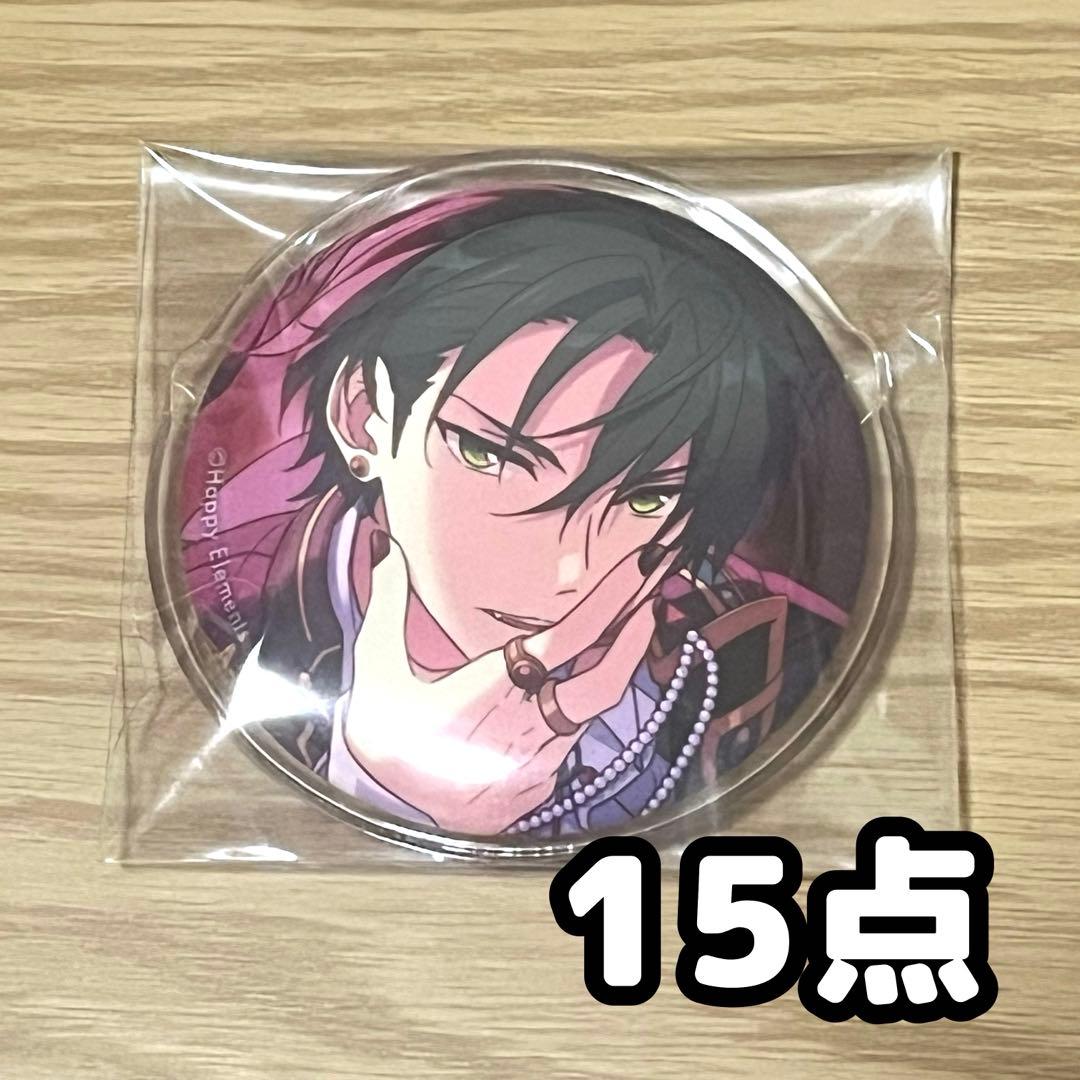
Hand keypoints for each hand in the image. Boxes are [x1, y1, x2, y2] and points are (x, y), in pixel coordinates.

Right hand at [342, 534, 670, 834]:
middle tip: (657, 589)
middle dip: (637, 633)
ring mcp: (539, 761)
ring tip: (628, 623)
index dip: (612, 600)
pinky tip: (576, 684)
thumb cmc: (382, 740)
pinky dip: (579, 705)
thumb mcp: (375, 669)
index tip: (640, 568)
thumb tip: (386, 547)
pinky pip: (571, 737)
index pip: (570, 638)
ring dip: (609, 666)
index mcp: (492, 690)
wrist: (384, 818)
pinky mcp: (540, 786)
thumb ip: (386, 604)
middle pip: (605, 679)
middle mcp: (527, 726)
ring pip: (591, 708)